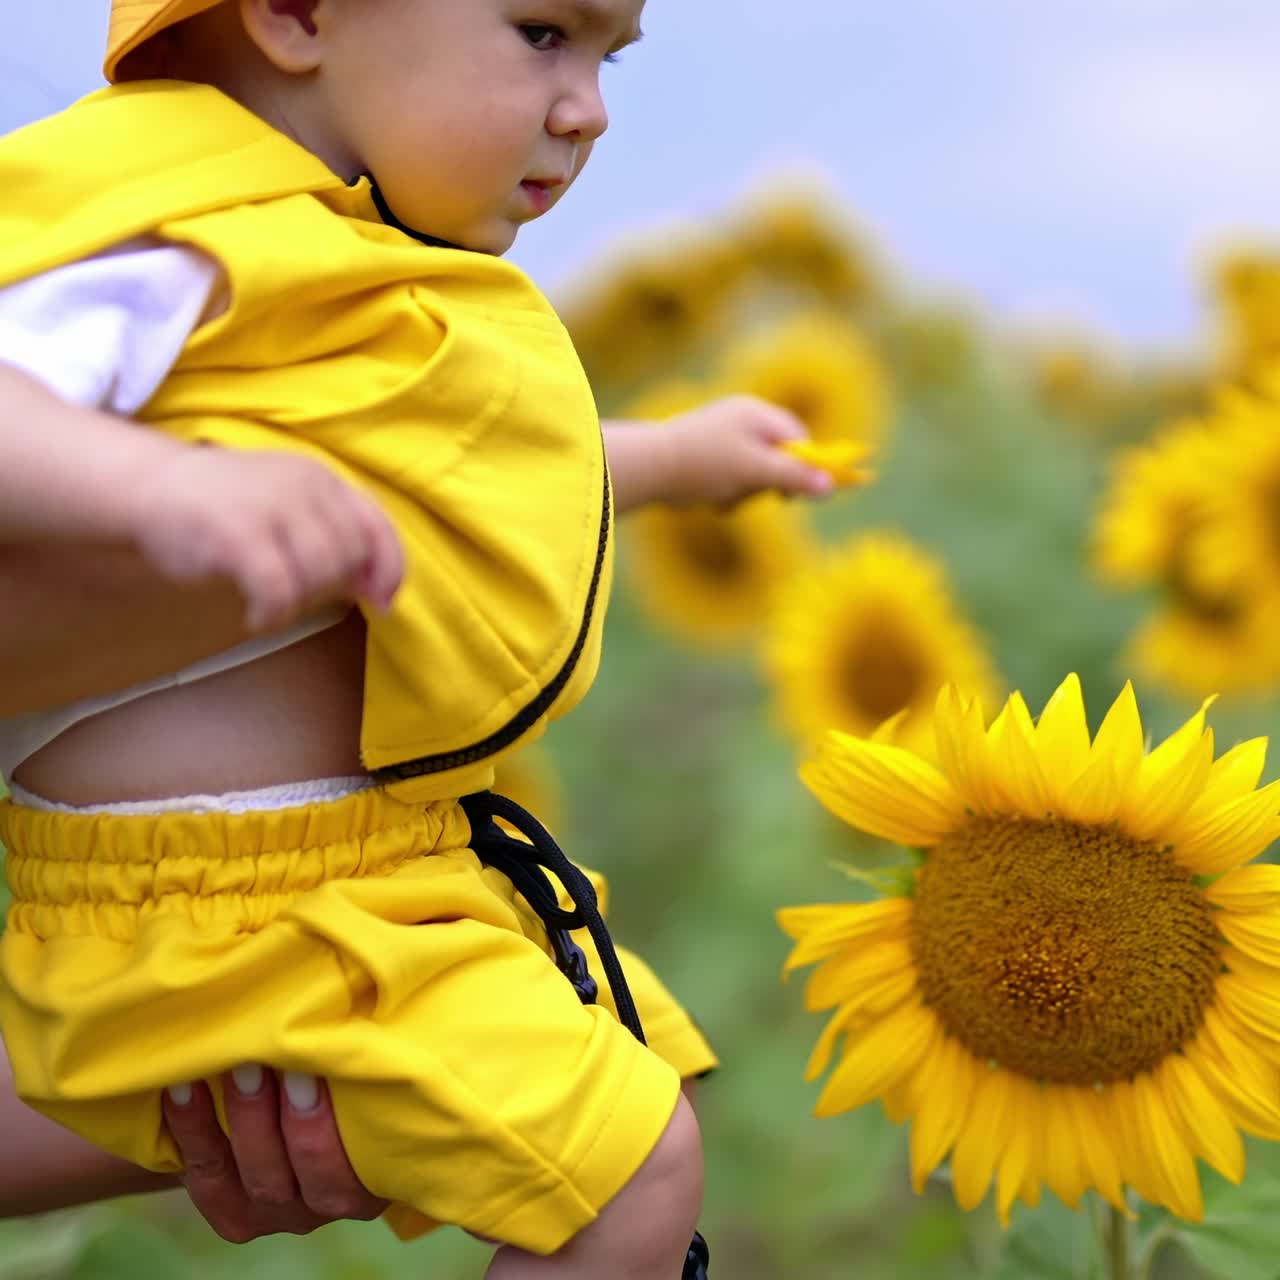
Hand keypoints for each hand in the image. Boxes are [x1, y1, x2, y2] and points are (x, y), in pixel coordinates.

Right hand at [128, 447, 404, 631]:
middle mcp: (303, 486)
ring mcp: (271, 507)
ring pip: (320, 575)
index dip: (389, 569)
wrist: (148, 488)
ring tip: (272, 604)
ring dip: (301, 604)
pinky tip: (256, 617)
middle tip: (294, 594)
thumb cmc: (224, 509)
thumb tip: (378, 590)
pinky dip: (275, 615)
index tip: (384, 601)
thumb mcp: (288, 511)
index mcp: (321, 479)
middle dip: (331, 588)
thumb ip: (332, 540)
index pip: (377, 526)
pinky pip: (280, 592)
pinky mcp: (238, 534)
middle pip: (349, 557)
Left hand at [163, 1067, 386, 1241]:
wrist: (282, 1114)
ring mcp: (281, 1213)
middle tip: (283, 1060)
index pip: (367, 1157)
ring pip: (262, 1176)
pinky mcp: (234, 1216)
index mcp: (382, 1169)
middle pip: (313, 1170)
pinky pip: (209, 1178)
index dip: (346, 1112)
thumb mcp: (361, 1075)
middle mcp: (333, 1199)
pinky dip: (193, 1131)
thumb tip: (361, 1000)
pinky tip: (181, 1087)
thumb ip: (363, 1056)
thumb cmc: (339, 1075)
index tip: (329, 1061)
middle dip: (297, 1116)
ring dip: (246, 1117)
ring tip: (236, 1064)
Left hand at [653, 395, 835, 506]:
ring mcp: (719, 435)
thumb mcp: (755, 472)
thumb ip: (793, 477)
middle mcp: (739, 419)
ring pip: (750, 472)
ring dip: (742, 493)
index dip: (804, 466)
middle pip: (775, 456)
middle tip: (750, 495)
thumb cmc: (704, 465)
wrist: (646, 468)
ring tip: (723, 500)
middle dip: (765, 483)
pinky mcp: (702, 454)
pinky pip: (727, 477)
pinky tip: (709, 500)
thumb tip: (830, 485)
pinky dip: (724, 493)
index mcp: (755, 413)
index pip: (797, 437)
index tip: (800, 493)